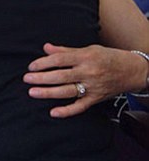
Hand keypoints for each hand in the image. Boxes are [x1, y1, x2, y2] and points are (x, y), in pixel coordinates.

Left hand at [23, 43, 145, 117]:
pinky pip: (80, 107)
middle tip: (26, 79)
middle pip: (61, 76)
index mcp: (85, 57)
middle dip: (41, 78)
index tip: (31, 66)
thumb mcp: (89, 49)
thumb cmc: (108, 57)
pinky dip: (67, 111)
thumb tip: (46, 48)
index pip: (60, 59)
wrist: (133, 71)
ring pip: (67, 91)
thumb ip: (66, 51)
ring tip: (32, 92)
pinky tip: (53, 112)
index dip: (43, 62)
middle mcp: (89, 72)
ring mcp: (93, 87)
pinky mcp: (96, 99)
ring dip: (48, 93)